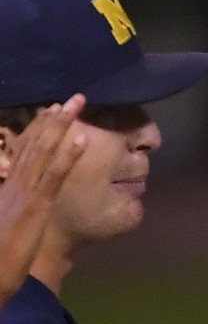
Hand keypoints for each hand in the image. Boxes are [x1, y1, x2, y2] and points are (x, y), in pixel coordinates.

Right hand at [0, 96, 88, 297]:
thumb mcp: (8, 224)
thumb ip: (16, 207)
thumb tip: (24, 202)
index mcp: (8, 188)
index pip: (23, 152)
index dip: (38, 130)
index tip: (52, 111)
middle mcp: (13, 184)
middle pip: (33, 144)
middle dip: (52, 120)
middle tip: (72, 99)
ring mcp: (23, 193)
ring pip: (42, 152)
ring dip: (60, 127)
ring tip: (75, 105)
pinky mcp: (34, 207)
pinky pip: (53, 176)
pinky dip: (68, 156)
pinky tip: (82, 140)